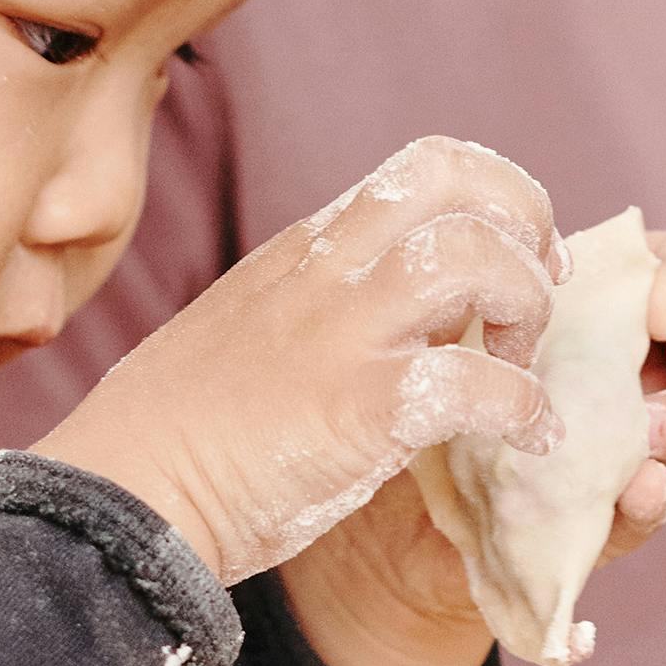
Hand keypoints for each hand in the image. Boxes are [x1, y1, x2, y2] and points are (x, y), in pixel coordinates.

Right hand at [42, 136, 561, 600]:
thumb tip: (396, 311)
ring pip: (475, 258)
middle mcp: (329, 273)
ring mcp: (343, 335)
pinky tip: (530, 436)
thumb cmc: (179, 432)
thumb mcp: (248, 325)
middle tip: (543, 291)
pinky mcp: (358, 410)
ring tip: (519, 364)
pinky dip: (525, 407)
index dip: (499, 194)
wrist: (121, 498)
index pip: (427, 166)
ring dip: (524, 307)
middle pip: (459, 180)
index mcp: (308, 249)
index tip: (523, 251)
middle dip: (527, 224)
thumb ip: (320, 302)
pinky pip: (479, 384)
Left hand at [277, 220, 665, 665]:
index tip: (662, 302)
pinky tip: (640, 488)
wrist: (369, 484)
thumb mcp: (450, 308)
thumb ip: (500, 277)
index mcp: (613, 296)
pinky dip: (654, 500)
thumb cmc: (420, 365)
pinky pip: (653, 506)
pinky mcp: (608, 513)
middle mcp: (645, 360)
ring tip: (655, 431)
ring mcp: (639, 437)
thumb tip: (546, 264)